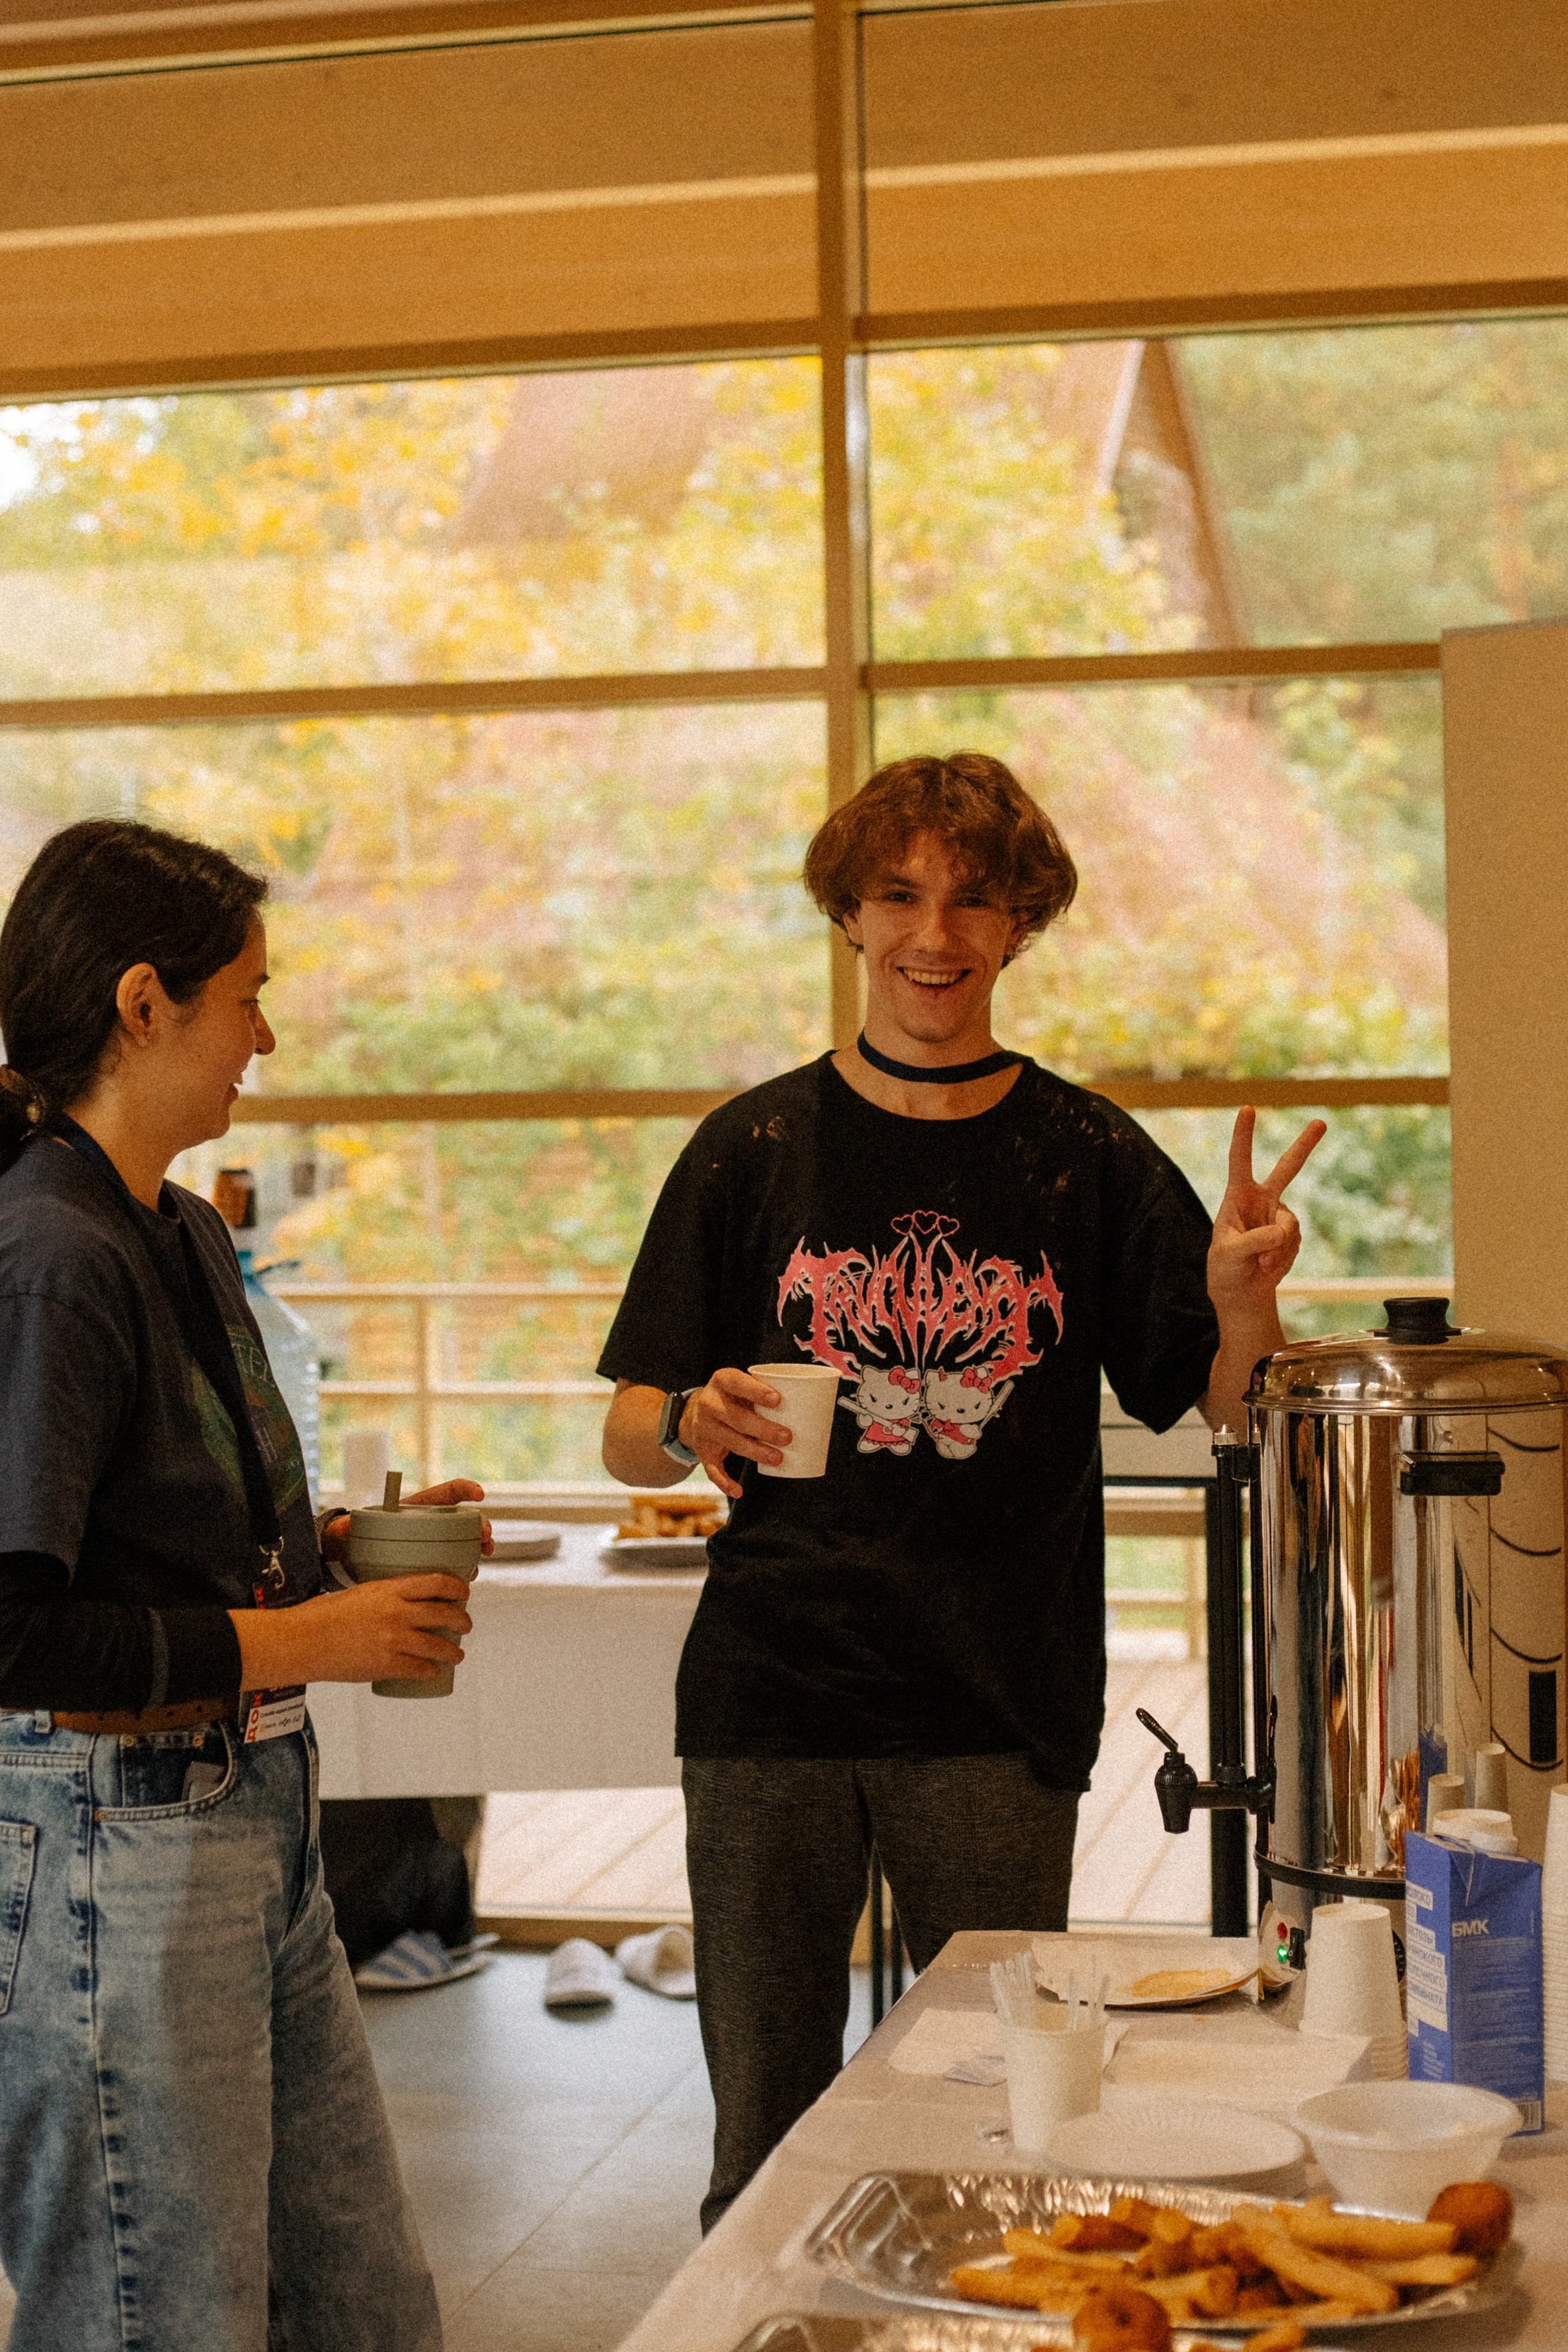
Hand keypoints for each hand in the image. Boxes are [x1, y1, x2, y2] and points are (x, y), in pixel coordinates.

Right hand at [229, 1573, 473, 1688]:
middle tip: (465, 1626)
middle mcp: (396, 1613)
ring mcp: (393, 1640)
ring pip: (437, 1646)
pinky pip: (419, 1669)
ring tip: (457, 1655)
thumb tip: (399, 1600)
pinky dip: (430, 1672)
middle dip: (462, 1621)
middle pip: (444, 1614)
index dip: (457, 1587)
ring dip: (453, 1652)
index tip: (464, 1592)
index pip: (436, 1582)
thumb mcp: (358, 1592)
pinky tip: (433, 1673)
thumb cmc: (322, 1615)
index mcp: (389, 1590)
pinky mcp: (386, 1665)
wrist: (303, 1642)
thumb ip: (382, 1596)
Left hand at [319, 1476, 491, 1561]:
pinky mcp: (435, 1563)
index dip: (465, 1489)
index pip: (446, 1493)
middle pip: (464, 1519)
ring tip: (484, 1554)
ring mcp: (437, 1545)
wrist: (358, 1558)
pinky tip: (469, 1575)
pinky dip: (467, 1567)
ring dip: (480, 1546)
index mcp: (417, 1508)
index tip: (480, 1495)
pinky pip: (457, 1563)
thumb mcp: (353, 1530)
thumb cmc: (358, 1538)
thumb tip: (342, 1525)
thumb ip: (346, 1526)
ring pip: (467, 1541)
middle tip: (486, 1535)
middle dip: (481, 1524)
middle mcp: (432, 1524)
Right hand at [680, 1369, 793, 1501]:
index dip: (756, 1391)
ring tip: (778, 1458)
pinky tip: (738, 1490)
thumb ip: (766, 1390)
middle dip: (763, 1429)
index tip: (778, 1400)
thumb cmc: (733, 1396)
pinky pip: (712, 1469)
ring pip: (731, 1442)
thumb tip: (811, 1403)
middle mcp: (709, 1403)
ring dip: (756, 1452)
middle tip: (787, 1436)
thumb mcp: (743, 1384)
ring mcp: (704, 1428)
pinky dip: (725, 1482)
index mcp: (722, 1381)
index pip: (737, 1383)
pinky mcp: (702, 1450)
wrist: (694, 1411)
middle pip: (737, 1418)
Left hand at [1207, 1107, 1325, 1309]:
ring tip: (1259, 1263)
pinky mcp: (1292, 1234)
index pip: (1240, 1160)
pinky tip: (1267, 1267)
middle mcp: (1261, 1200)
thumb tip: (1282, 1232)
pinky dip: (1281, 1259)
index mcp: (1237, 1196)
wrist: (1241, 1291)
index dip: (1243, 1135)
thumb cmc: (1225, 1268)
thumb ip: (1253, 1241)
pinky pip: (1294, 1243)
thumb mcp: (1229, 1255)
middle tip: (1321, 1122)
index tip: (1247, 1108)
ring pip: (1290, 1225)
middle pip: (1288, 1168)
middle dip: (1305, 1145)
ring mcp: (1279, 1216)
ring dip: (1276, 1249)